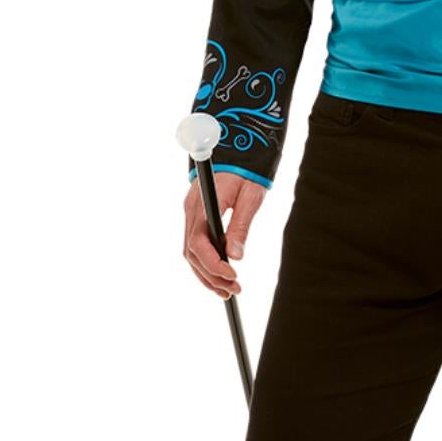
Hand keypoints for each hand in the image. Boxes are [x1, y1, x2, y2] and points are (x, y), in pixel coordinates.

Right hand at [182, 171, 266, 297]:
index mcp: (203, 205)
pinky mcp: (195, 216)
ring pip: (190, 253)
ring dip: (207, 275)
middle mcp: (191, 210)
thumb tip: (237, 255)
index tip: (232, 275)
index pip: (198, 243)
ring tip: (228, 290)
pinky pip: (194, 245)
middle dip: (211, 276)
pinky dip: (204, 264)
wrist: (238, 149)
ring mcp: (190, 213)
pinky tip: (219, 276)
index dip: (213, 264)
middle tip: (234, 289)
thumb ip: (241, 225)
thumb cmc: (247, 171)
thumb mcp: (251, 197)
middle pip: (191, 253)